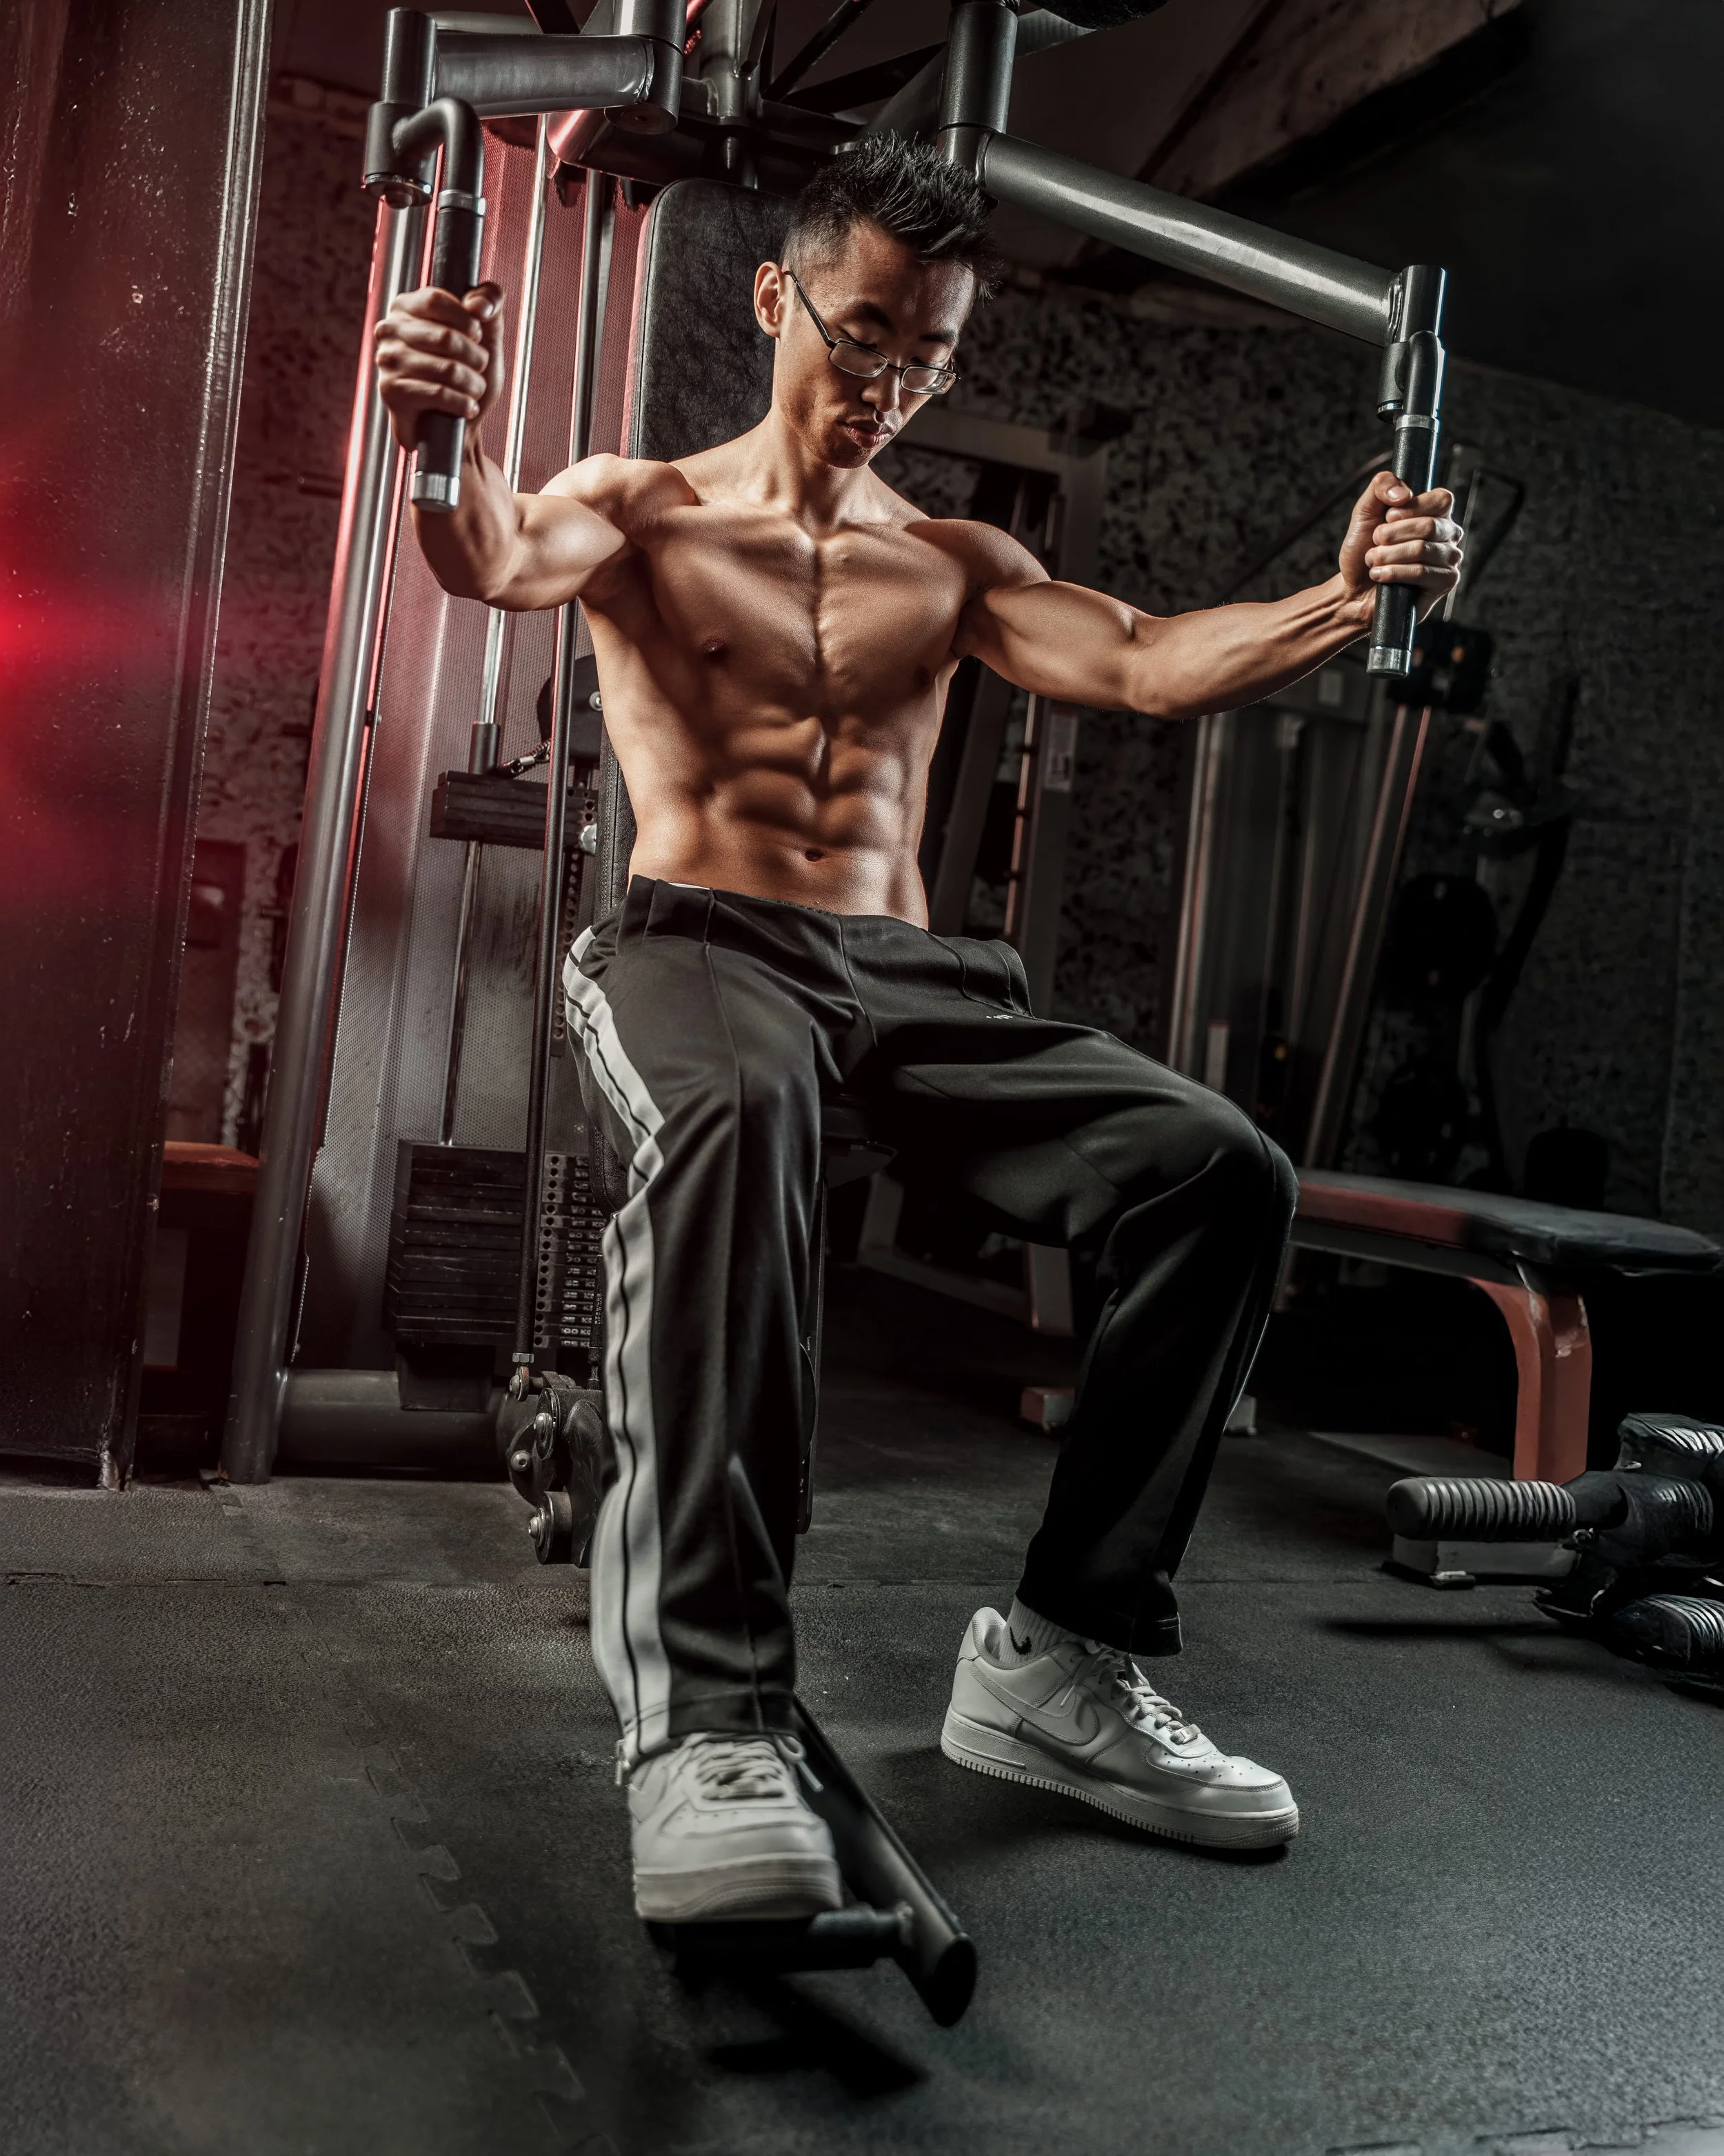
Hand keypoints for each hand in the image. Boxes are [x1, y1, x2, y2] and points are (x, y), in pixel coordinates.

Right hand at [373, 281, 505, 452]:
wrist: (460, 427)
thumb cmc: (469, 377)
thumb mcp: (488, 336)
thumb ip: (490, 303)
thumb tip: (478, 305)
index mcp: (406, 308)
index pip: (436, 299)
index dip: (467, 320)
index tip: (478, 337)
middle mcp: (389, 330)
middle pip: (446, 336)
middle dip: (476, 358)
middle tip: (479, 370)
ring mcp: (387, 361)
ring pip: (448, 369)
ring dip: (473, 385)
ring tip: (475, 391)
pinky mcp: (391, 391)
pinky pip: (438, 393)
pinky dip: (462, 403)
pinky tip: (467, 408)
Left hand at [1336, 468, 1463, 622]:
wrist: (1354, 588)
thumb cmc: (1363, 549)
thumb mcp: (1365, 510)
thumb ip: (1382, 486)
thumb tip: (1405, 493)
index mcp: (1436, 513)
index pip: (1441, 499)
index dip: (1412, 507)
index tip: (1388, 517)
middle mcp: (1448, 534)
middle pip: (1429, 526)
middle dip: (1392, 534)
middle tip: (1375, 541)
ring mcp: (1450, 559)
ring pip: (1422, 549)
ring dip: (1388, 555)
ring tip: (1373, 560)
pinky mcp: (1445, 582)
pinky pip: (1422, 572)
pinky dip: (1394, 572)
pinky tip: (1380, 575)